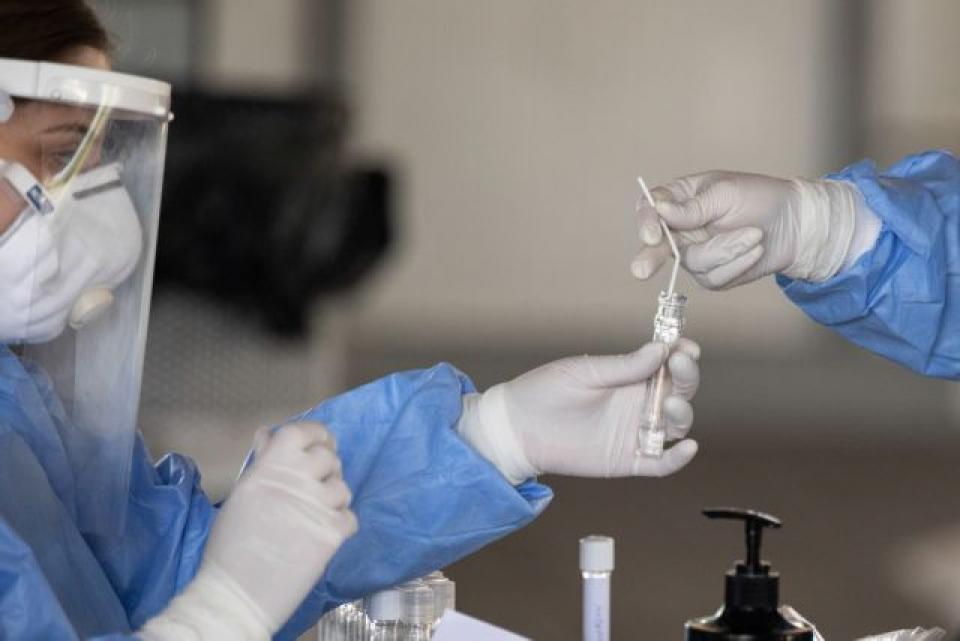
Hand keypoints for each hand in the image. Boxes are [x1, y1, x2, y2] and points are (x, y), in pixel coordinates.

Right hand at [140, 422, 357, 640]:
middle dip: (325, 468)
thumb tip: (268, 434)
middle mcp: (296, 481)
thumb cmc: (230, 546)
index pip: (302, 432)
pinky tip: (321, 534)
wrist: (236, 595)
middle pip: (328, 457)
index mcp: (269, 468)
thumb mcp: (241, 494)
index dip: (316, 433)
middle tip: (314, 484)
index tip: (319, 441)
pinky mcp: (332, 533)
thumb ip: (261, 462)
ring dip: (333, 498)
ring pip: (342, 488)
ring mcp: (317, 506)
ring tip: (315, 514)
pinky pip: (350, 517)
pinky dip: (340, 524)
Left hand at [458, 339, 700, 481]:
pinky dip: (679, 458)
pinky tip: (688, 448)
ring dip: (683, 414)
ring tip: (671, 404)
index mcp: (630, 377)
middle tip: (680, 365)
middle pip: (679, 392)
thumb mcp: (586, 372)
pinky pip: (661, 462)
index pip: (667, 365)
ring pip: (675, 425)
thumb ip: (624, 366)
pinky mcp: (628, 460)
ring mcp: (635, 432)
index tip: (687, 347)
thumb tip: (661, 349)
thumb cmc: (546, 392)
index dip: (682, 356)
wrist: (518, 428)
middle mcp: (638, 403)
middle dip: (686, 378)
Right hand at [631, 171, 870, 288]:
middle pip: (656, 247)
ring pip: (694, 263)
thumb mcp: (727, 192)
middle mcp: (681, 229)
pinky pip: (714, 277)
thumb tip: (661, 210)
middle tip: (640, 271)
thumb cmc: (761, 197)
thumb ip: (692, 206)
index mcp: (680, 199)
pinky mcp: (713, 275)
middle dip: (649, 258)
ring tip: (754, 234)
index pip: (651, 208)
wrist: (797, 224)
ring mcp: (695, 254)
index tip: (653, 234)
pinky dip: (738, 263)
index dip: (647, 222)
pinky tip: (755, 249)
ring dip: (727, 250)